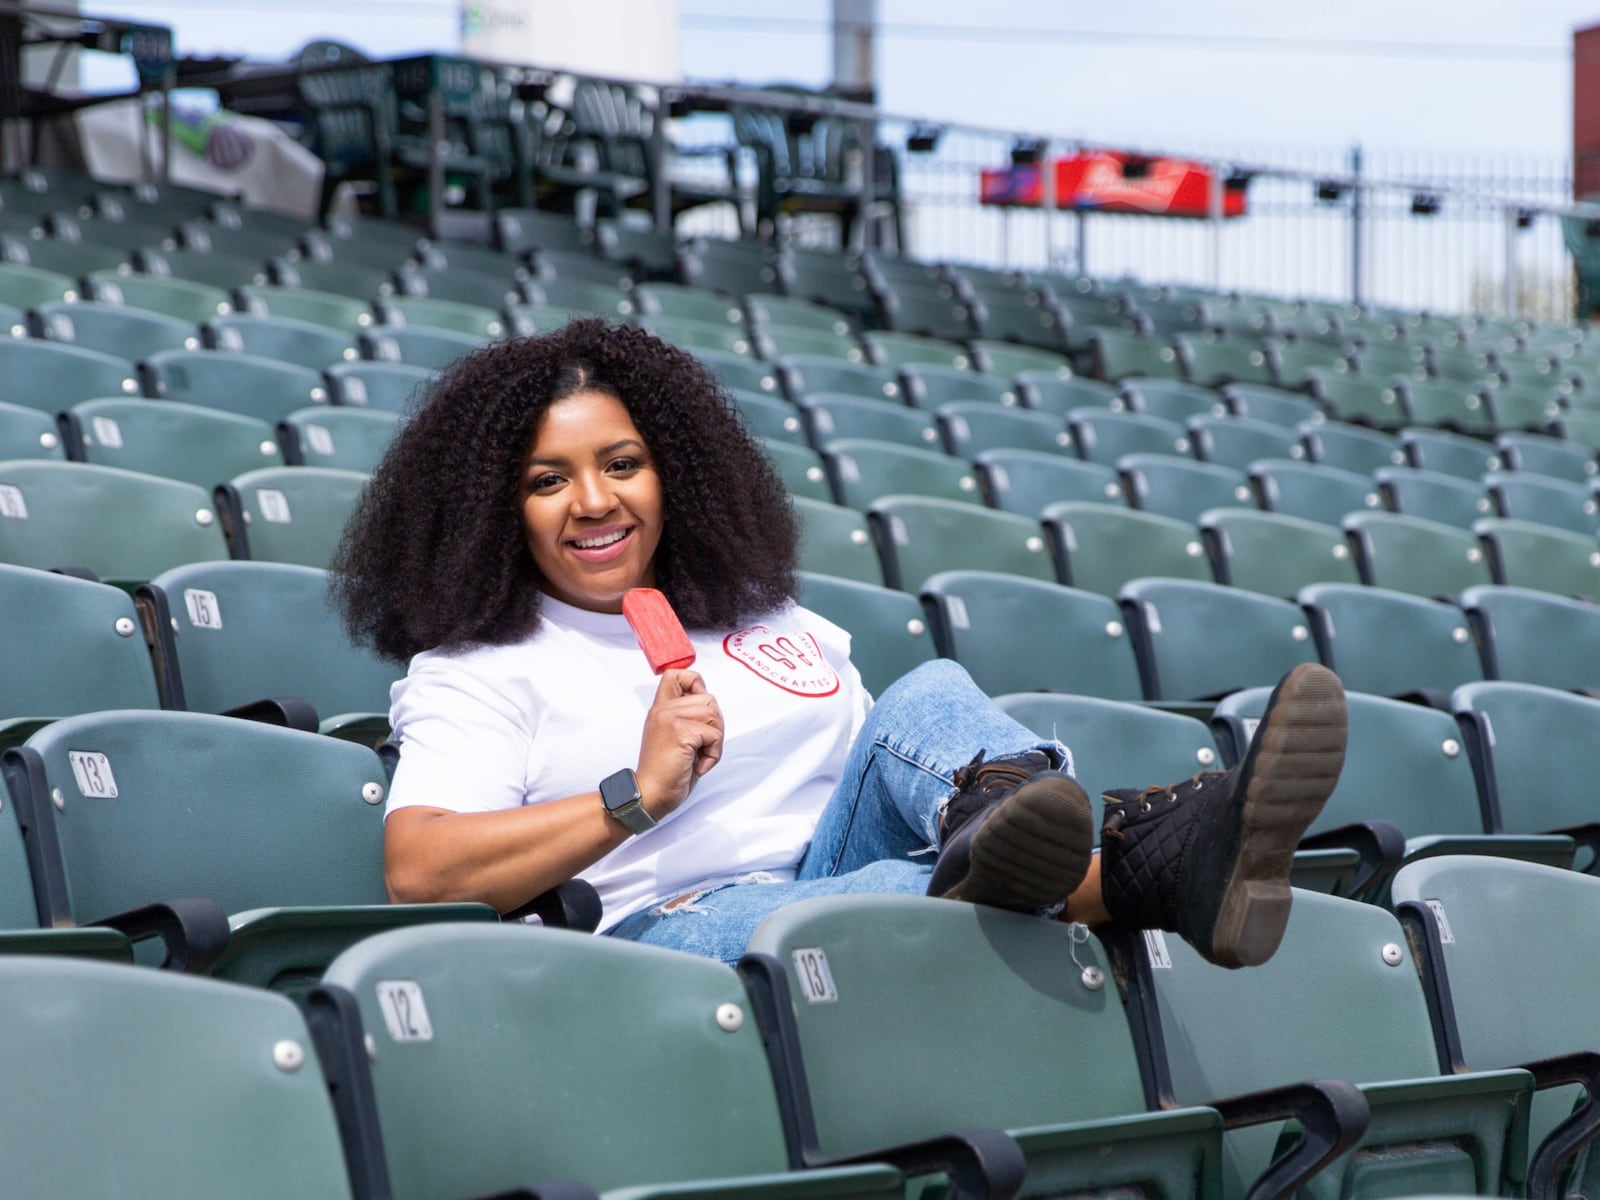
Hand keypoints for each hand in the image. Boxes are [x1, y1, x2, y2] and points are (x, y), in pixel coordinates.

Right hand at [635, 668, 722, 817]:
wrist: (650, 795)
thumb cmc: (666, 773)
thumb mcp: (674, 737)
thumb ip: (686, 717)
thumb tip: (710, 705)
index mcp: (660, 709)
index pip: (676, 674)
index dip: (696, 683)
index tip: (700, 710)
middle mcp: (662, 710)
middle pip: (708, 698)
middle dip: (715, 725)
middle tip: (702, 747)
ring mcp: (669, 719)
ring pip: (713, 714)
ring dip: (715, 741)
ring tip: (698, 756)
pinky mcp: (680, 732)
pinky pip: (714, 734)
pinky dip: (713, 754)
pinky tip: (697, 765)